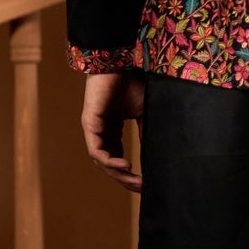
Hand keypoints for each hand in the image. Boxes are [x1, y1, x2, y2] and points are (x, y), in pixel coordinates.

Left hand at [81, 69, 145, 192]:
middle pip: (109, 164)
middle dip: (125, 179)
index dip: (130, 174)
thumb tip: (158, 157)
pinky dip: (110, 161)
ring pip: (102, 161)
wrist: (121, 60)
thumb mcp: (144, 113)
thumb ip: (147, 133)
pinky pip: (96, 150)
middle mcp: (101, 131)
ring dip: (118, 174)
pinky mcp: (89, 123)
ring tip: (135, 181)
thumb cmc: (133, 81)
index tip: (146, 185)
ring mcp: (94, 128)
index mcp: (113, 129)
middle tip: (142, 189)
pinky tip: (125, 166)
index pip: (118, 158)